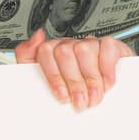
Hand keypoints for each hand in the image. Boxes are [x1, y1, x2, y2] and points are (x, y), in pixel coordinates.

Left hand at [14, 29, 133, 111]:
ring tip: (94, 97)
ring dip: (91, 79)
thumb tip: (36, 37)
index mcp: (53, 52)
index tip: (62, 96)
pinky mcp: (110, 47)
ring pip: (84, 50)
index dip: (54, 76)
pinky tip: (106, 82)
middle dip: (74, 82)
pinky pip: (107, 47)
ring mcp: (90, 44)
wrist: (104, 98)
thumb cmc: (72, 91)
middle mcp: (71, 45)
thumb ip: (28, 57)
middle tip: (80, 101)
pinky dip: (107, 67)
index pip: (45, 52)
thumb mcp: (43, 80)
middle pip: (65, 52)